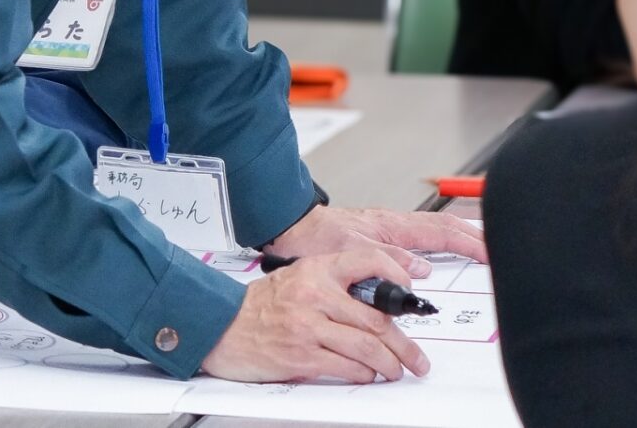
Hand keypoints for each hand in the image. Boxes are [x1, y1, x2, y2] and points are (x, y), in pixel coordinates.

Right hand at [201, 249, 428, 382]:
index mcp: (315, 270)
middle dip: (404, 345)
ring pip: (367, 347)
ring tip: (397, 370)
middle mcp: (314, 294)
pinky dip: (364, 374)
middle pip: (376, 319)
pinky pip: (347, 367)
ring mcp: (308, 326)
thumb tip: (375, 305)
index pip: (367, 262)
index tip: (411, 296)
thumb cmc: (259, 305)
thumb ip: (332, 285)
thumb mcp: (296, 279)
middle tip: (416, 358)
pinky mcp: (302, 356)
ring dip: (389, 364)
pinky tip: (368, 375)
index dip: (397, 277)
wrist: (221, 325)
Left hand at [265, 204, 487, 274]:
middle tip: (497, 246)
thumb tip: (421, 269)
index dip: (469, 242)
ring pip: (433, 230)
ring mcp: (388, 229)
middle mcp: (393, 225)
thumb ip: (386, 259)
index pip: (441, 231)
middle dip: (472, 235)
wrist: (290, 228)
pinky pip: (419, 237)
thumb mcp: (351, 251)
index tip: (491, 252)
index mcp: (391, 226)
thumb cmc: (315, 238)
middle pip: (443, 227)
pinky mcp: (380, 236)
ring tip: (480, 245)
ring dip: (458, 237)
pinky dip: (438, 241)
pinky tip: (440, 252)